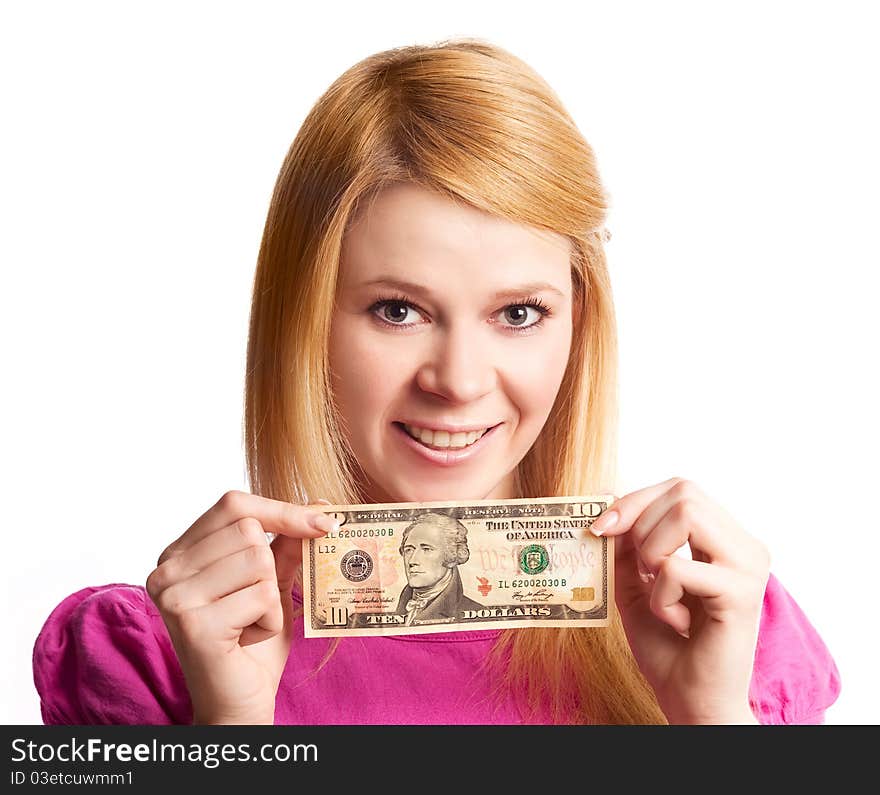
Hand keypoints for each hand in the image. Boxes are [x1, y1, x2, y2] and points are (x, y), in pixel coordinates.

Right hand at [146, 491, 334, 723]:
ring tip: (249, 623)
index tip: (325, 521)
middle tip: (254, 605)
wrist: (237, 703)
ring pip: (258, 561)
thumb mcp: (271, 582)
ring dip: (270, 598)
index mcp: (178, 552)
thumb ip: (285, 544)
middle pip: (249, 531)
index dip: (281, 509)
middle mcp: (166, 569)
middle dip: (270, 569)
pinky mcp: (193, 623)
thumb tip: (320, 505)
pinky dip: (269, 620)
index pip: (234, 504)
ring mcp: (175, 595)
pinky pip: (261, 596)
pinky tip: (247, 639)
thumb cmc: (252, 641)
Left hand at [590, 477, 770, 723]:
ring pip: (687, 514)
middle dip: (640, 523)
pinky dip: (660, 595)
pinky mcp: (741, 592)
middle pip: (684, 491)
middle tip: (639, 569)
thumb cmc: (668, 647)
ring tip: (660, 592)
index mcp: (724, 540)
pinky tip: (676, 622)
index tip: (601, 528)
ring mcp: (749, 566)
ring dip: (652, 553)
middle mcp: (744, 546)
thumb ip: (624, 543)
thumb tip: (603, 497)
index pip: (681, 488)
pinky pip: (677, 568)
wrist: (692, 702)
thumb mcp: (634, 583)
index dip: (635, 499)